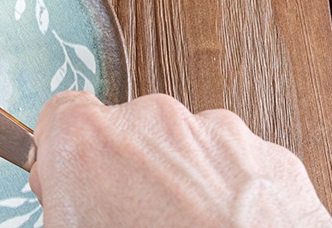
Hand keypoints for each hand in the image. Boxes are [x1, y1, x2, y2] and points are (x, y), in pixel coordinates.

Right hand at [30, 91, 331, 226]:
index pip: (60, 115)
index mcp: (86, 142)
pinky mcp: (272, 158)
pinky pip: (236, 167)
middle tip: (134, 224)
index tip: (74, 183)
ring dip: (182, 184)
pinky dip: (231, 196)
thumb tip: (67, 204)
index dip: (65, 155)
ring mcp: (217, 134)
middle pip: (126, 132)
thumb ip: (62, 206)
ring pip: (185, 148)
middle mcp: (152, 120)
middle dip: (128, 172)